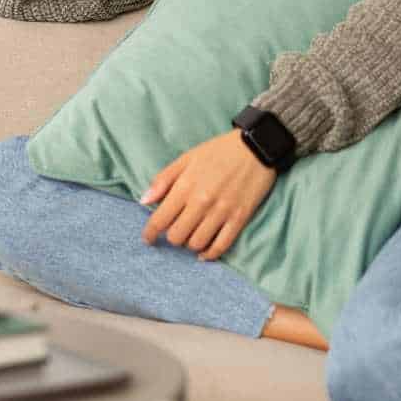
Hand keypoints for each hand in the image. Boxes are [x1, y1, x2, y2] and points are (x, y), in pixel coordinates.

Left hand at [140, 128, 275, 261]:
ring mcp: (222, 212)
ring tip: (191, 235)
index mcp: (186, 186)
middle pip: (177, 236)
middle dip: (172, 236)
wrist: (256, 146)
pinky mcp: (239, 218)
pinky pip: (221, 246)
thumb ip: (163, 179)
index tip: (148, 238)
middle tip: (176, 230)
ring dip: (190, 244)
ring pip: (196, 244)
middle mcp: (202, 202)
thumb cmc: (219, 151)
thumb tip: (143, 201)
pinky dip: (210, 254)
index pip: (160, 220)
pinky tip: (204, 252)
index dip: (150, 233)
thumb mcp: (187, 158)